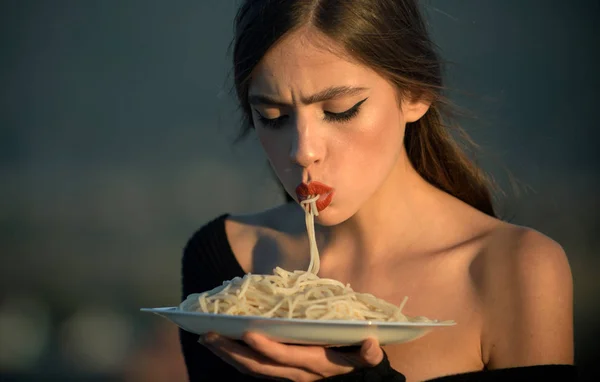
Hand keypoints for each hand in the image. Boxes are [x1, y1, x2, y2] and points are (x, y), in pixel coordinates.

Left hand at [200, 332, 383, 380]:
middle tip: (210, 335)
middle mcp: (294, 373)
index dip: (267, 348)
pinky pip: (252, 367)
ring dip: (227, 354)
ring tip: (207, 338)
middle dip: (233, 352)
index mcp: (314, 365)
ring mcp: (284, 374)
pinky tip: (219, 344)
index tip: (249, 333)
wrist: (351, 381)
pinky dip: (234, 356)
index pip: (286, 358)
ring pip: (251, 369)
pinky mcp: (278, 371)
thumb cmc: (356, 362)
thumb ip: (369, 354)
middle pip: (258, 366)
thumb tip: (371, 343)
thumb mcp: (367, 359)